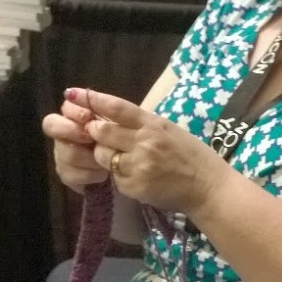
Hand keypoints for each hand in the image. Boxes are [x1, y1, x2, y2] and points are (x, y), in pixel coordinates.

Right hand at [42, 92, 110, 192]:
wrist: (123, 168)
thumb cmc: (119, 141)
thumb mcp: (117, 123)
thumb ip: (103, 108)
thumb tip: (86, 98)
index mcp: (76, 115)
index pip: (66, 107)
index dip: (75, 110)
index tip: (88, 116)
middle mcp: (63, 132)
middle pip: (51, 125)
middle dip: (70, 130)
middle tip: (90, 137)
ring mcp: (61, 153)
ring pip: (66, 152)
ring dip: (89, 157)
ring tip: (106, 160)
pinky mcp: (65, 174)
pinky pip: (71, 174)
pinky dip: (90, 174)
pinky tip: (102, 174)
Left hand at [78, 89, 225, 216]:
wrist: (208, 188)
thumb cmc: (192, 155)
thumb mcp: (170, 130)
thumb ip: (142, 124)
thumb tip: (112, 117)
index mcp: (154, 124)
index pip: (117, 108)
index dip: (93, 100)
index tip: (73, 93)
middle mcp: (144, 143)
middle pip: (102, 132)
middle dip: (94, 131)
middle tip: (95, 132)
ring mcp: (138, 166)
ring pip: (102, 155)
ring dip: (103, 154)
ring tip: (120, 156)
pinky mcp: (134, 187)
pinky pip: (114, 177)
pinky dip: (118, 175)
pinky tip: (134, 175)